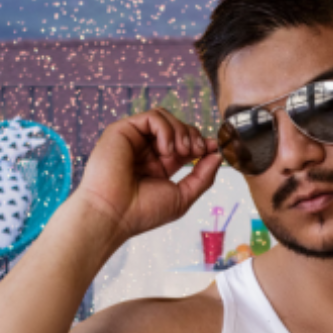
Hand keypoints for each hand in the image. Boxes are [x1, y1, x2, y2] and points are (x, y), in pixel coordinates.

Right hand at [75, 108, 220, 240]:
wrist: (114, 215)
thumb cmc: (143, 211)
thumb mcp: (182, 196)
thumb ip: (203, 176)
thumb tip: (218, 155)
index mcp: (158, 165)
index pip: (184, 143)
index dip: (201, 142)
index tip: (213, 148)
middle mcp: (145, 150)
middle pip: (177, 126)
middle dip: (193, 135)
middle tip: (197, 151)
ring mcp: (134, 139)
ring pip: (165, 117)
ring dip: (181, 131)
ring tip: (182, 152)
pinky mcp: (122, 131)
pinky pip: (152, 117)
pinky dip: (166, 130)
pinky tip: (165, 150)